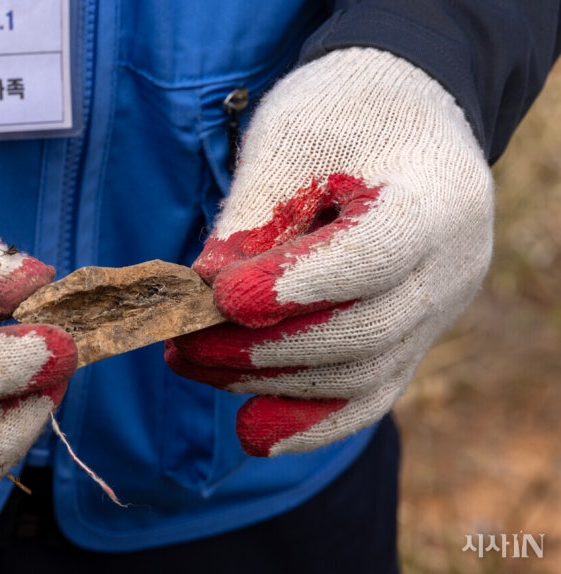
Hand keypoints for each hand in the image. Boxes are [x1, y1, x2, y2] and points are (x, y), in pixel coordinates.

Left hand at [166, 48, 492, 456]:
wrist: (400, 116)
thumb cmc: (338, 113)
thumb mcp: (287, 141)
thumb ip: (251, 222)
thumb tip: (202, 296)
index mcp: (431, 197)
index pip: (370, 259)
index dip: (292, 286)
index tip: (220, 297)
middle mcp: (450, 267)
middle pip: (360, 333)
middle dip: (259, 348)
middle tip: (182, 345)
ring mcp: (438, 312)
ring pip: (357, 375)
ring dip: (267, 380)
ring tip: (193, 364)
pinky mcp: (413, 338)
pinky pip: (368, 396)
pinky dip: (310, 422)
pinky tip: (251, 431)